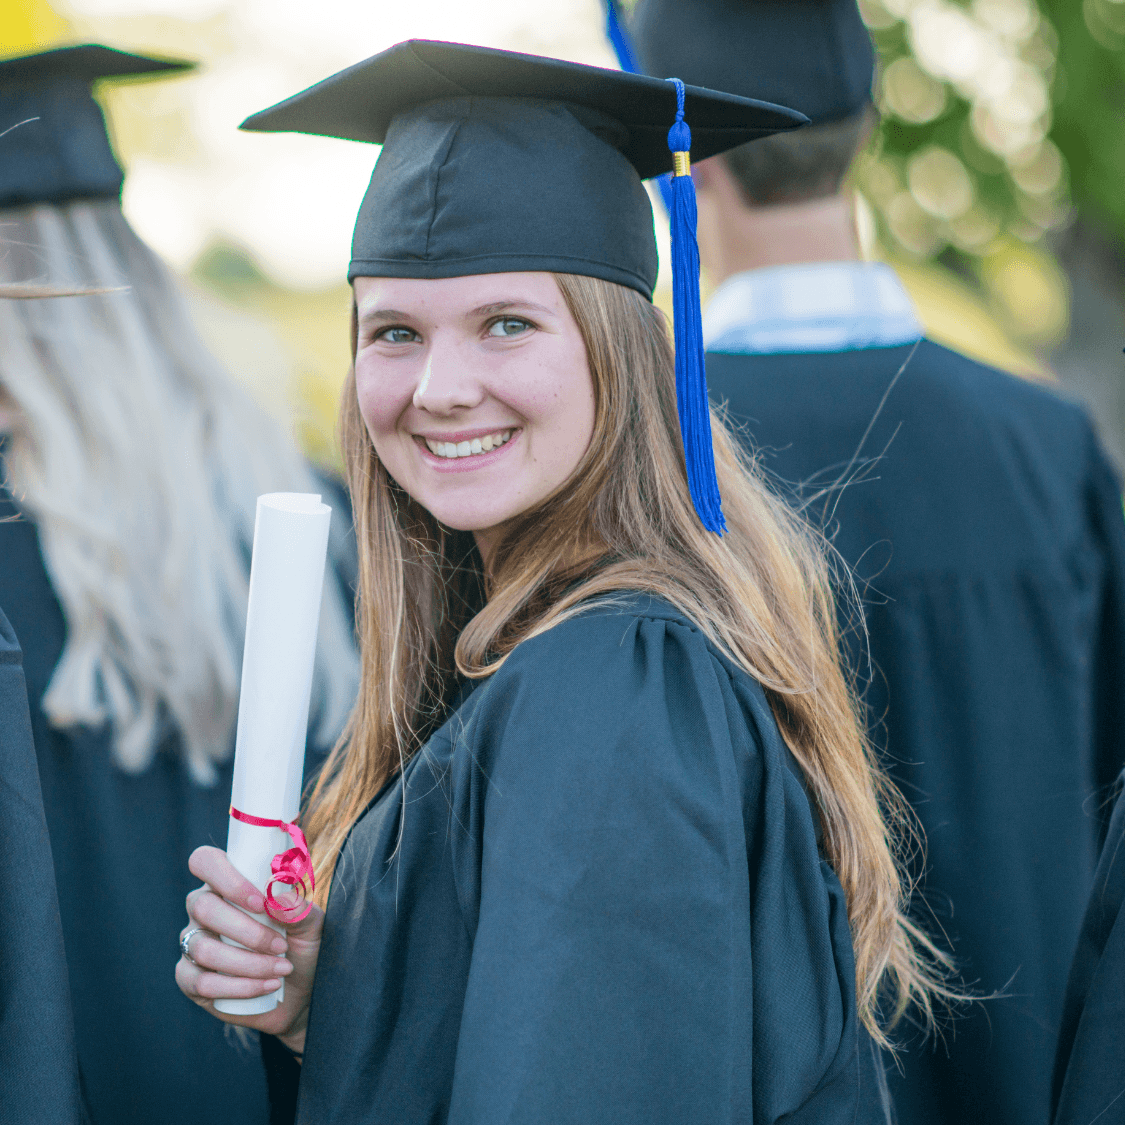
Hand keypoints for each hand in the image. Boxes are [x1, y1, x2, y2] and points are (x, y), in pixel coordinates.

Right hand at [175, 845, 322, 1055]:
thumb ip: (299, 908)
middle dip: (247, 930)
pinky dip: (240, 987)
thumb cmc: (301, 946)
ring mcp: (193, 943)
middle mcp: (203, 909)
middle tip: (281, 945)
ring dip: (249, 963)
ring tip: (282, 968)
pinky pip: (202, 983)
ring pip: (203, 948)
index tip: (261, 902)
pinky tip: (268, 985)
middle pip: (202, 906)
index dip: (227, 878)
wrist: (299, 992)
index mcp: (228, 883)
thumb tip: (277, 899)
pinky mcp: (189, 979)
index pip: (205, 861)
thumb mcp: (311, 925)